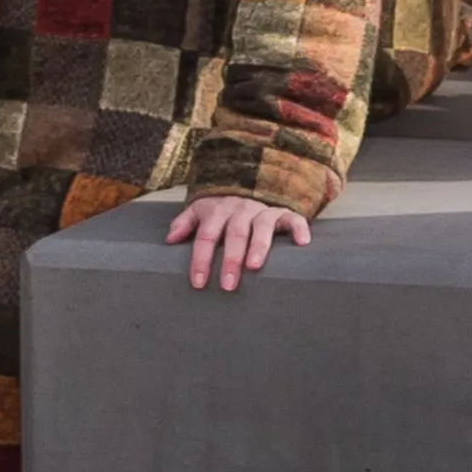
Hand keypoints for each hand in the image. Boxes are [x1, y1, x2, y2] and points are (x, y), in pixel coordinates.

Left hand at [169, 194, 311, 291]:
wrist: (249, 186)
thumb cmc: (223, 211)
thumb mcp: (201, 212)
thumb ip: (185, 223)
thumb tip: (170, 238)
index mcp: (218, 211)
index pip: (207, 235)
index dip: (202, 259)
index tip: (199, 283)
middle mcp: (241, 209)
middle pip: (235, 233)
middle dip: (230, 259)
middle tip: (228, 285)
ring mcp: (264, 211)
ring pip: (262, 226)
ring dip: (259, 246)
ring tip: (254, 267)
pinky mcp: (284, 213)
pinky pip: (293, 218)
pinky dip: (298, 229)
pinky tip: (302, 243)